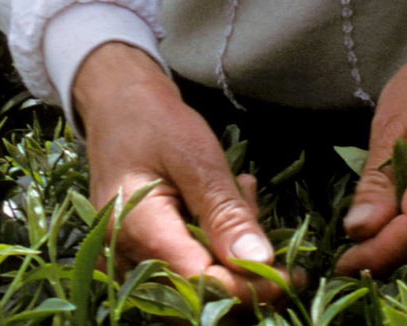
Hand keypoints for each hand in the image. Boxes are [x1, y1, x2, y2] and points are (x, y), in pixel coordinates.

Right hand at [71, 43, 287, 304]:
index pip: (199, 283)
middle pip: (194, 299)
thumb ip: (224, 211)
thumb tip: (259, 261)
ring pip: (190, 292)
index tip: (290, 274)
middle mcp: (123, 255)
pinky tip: (226, 215)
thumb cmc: (155, 121)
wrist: (116, 106)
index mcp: (136, 228)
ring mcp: (126, 260)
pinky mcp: (136, 257)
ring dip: (230, 265)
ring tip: (243, 203)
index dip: (248, 287)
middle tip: (274, 241)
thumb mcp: (197, 156)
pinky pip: (181, 276)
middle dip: (244, 281)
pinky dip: (213, 256)